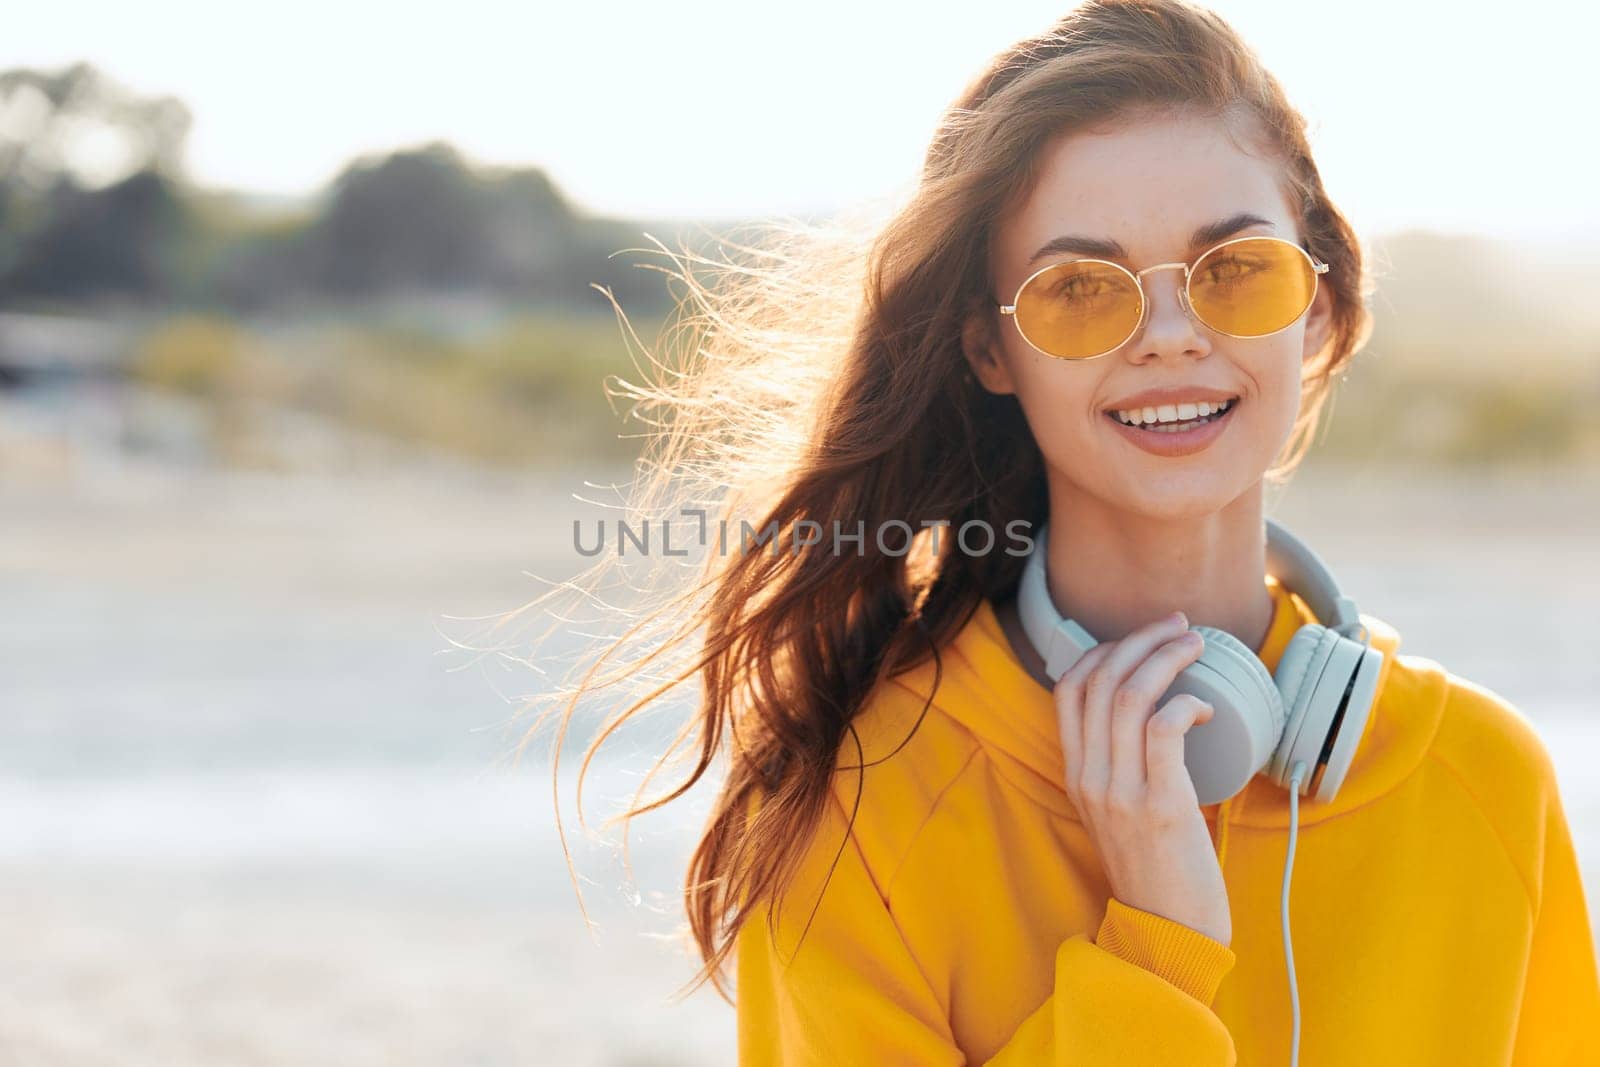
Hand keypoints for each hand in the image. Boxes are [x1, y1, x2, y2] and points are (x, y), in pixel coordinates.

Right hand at [1053, 610, 1231, 946]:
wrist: (1167, 935)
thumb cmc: (1159, 871)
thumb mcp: (1122, 812)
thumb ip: (1125, 768)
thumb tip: (1162, 716)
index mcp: (1077, 774)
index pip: (1069, 689)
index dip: (1103, 650)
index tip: (1142, 638)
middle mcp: (1089, 778)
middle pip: (1099, 680)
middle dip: (1140, 640)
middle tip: (1179, 627)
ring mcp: (1119, 792)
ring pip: (1128, 695)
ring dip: (1166, 659)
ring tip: (1197, 647)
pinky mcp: (1160, 806)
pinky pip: (1163, 729)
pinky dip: (1186, 703)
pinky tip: (1206, 707)